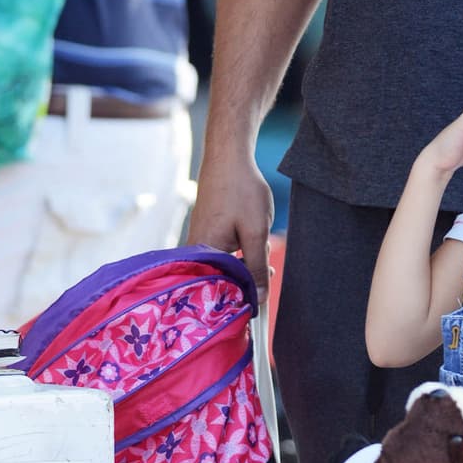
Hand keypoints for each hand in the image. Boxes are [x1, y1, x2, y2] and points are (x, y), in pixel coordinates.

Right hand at [189, 142, 274, 301]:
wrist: (229, 157)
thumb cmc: (241, 191)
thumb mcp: (256, 232)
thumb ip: (256, 267)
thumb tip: (258, 299)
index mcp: (203, 254)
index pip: (220, 291)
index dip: (242, 299)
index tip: (261, 305)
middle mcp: (194, 250)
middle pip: (221, 280)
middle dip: (246, 279)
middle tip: (267, 270)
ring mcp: (199, 240)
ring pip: (224, 266)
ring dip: (245, 263)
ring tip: (261, 248)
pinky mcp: (206, 232)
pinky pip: (222, 253)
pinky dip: (240, 252)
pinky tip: (252, 240)